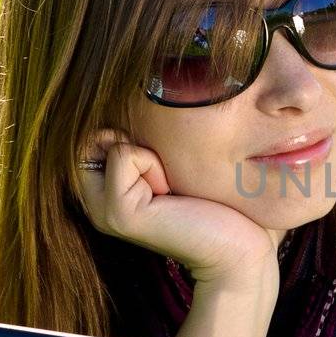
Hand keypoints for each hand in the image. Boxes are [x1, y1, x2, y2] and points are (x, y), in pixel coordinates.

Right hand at [75, 129, 279, 284]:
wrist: (241, 246)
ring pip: (108, 141)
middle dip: (134, 139)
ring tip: (171, 186)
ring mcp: (102, 210)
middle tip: (167, 175)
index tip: (164, 167)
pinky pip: (123, 154)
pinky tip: (171, 194)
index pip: (94, 129)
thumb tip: (128, 90)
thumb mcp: (173, 159)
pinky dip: (153, 163)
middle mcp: (95, 202)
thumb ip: (142, 137)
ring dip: (149, 153)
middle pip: (94, 132)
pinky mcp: (119, 214)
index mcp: (105, 189)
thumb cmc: (217, 199)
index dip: (131, 132)